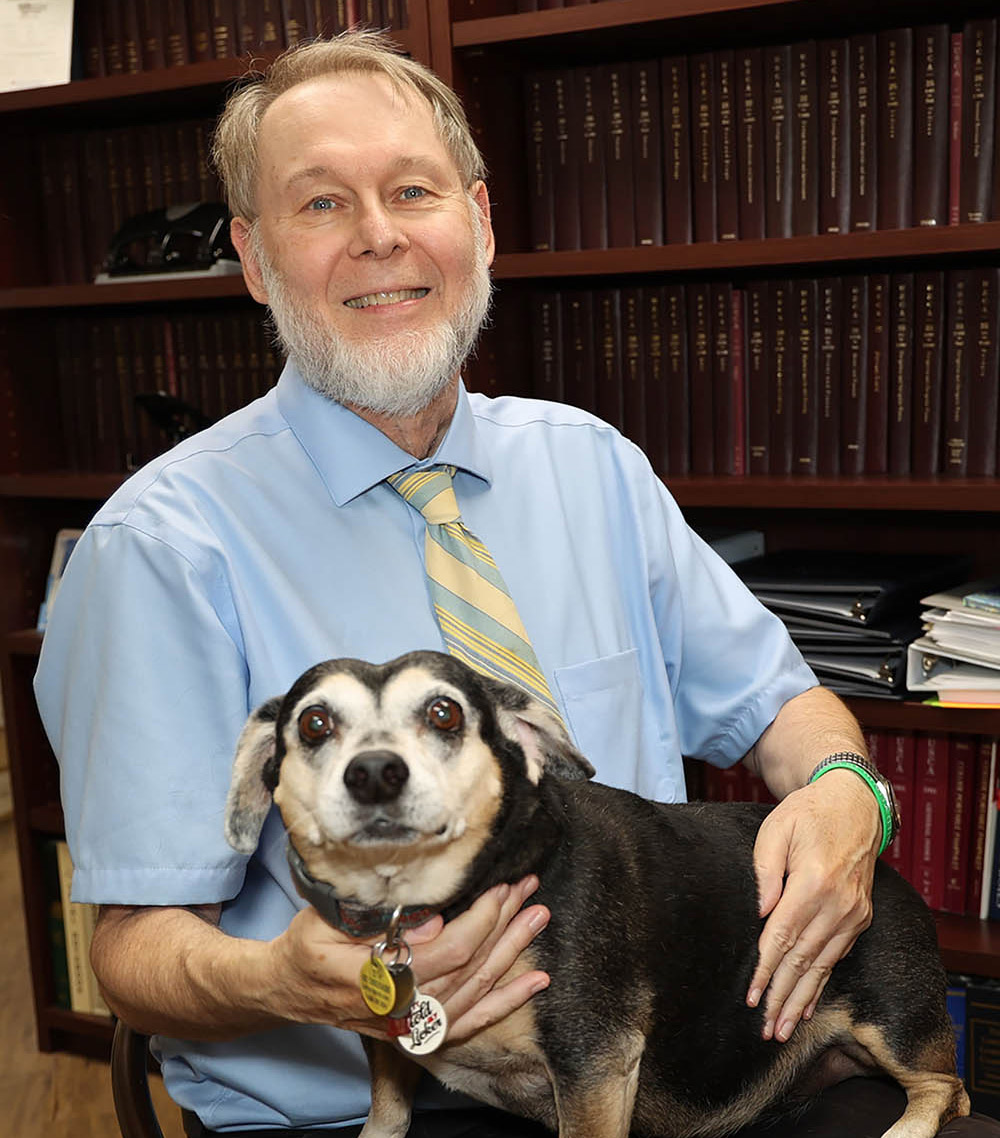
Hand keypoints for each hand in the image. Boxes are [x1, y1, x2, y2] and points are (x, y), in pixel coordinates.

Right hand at [271, 877, 549, 1039]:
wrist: (286, 989)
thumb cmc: (304, 946)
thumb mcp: (326, 921)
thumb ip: (375, 921)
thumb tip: (431, 920)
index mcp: (377, 979)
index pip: (447, 951)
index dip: (481, 919)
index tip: (501, 886)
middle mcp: (400, 1009)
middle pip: (470, 967)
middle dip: (505, 923)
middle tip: (529, 889)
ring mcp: (412, 1024)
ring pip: (477, 989)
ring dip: (513, 952)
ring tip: (538, 916)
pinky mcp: (419, 1030)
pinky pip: (473, 1019)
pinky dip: (507, 1000)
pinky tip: (534, 981)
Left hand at [745, 770, 878, 1041]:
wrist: (852, 803)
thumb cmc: (806, 813)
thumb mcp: (775, 831)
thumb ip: (765, 873)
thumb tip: (760, 915)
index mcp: (814, 883)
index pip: (783, 937)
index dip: (765, 971)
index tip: (751, 998)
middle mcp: (839, 905)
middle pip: (804, 961)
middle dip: (783, 998)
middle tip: (766, 1029)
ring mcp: (854, 913)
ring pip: (823, 966)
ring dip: (802, 1000)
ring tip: (784, 1029)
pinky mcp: (861, 917)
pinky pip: (838, 957)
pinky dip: (822, 983)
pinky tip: (808, 1005)